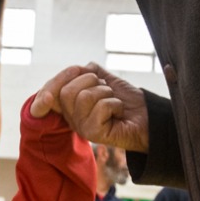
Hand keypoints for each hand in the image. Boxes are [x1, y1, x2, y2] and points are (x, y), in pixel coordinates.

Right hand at [31, 64, 149, 151]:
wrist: (148, 117)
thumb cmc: (126, 101)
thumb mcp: (106, 81)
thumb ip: (90, 72)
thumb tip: (80, 67)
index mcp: (71, 106)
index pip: (52, 93)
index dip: (55, 82)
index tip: (72, 71)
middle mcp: (72, 118)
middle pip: (66, 91)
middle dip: (91, 80)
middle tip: (106, 89)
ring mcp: (81, 127)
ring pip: (84, 97)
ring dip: (107, 93)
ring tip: (114, 102)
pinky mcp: (93, 133)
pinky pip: (100, 107)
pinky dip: (115, 105)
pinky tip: (118, 113)